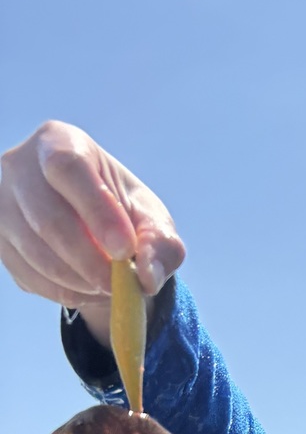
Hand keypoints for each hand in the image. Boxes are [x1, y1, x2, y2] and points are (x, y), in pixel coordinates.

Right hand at [0, 121, 184, 345]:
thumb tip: (147, 277)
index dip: (96, 211)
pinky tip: (86, 289)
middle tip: (120, 284)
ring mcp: (1, 203)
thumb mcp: (153, 221)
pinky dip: (63, 292)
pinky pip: (28, 275)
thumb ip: (160, 244)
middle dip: (89, 261)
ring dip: (77, 281)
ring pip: (34, 252)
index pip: (67, 168)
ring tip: (108, 287)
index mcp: (60, 141)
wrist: (94, 230)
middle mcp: (19, 166)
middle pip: (47, 218)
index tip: (124, 250)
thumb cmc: (124, 215)